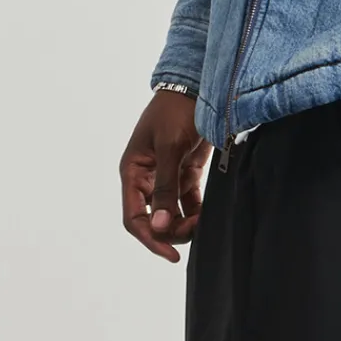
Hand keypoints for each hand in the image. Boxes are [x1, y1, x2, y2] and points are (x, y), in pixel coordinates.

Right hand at [120, 90, 211, 261]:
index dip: (150, 238)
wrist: (197, 86)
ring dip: (186, 223)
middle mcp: (147, 177)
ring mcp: (167, 175)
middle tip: (196, 229)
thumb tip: (159, 226)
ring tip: (204, 221)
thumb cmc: (176, 111)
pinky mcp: (187, 171)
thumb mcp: (169, 148)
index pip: (134, 217)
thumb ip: (165, 188)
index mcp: (133, 172)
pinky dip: (196, 211)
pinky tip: (208, 215)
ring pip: (172, 213)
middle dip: (172, 230)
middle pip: (154, 219)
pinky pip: (188, 201)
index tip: (170, 254)